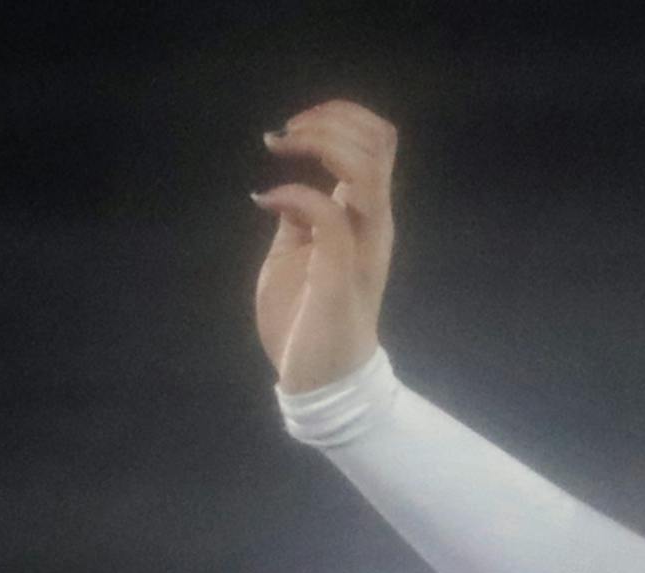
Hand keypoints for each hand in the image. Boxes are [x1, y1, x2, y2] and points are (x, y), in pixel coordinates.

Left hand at [252, 100, 397, 392]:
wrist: (319, 383)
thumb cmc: (307, 321)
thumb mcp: (299, 254)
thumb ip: (303, 217)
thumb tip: (288, 183)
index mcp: (366, 219)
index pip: (377, 144)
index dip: (338, 118)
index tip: (293, 132)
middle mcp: (373, 227)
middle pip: (378, 142)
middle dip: (328, 120)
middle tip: (285, 137)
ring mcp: (361, 248)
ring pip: (365, 166)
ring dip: (319, 143)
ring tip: (280, 150)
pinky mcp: (341, 271)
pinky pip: (327, 211)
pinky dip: (292, 193)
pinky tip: (266, 202)